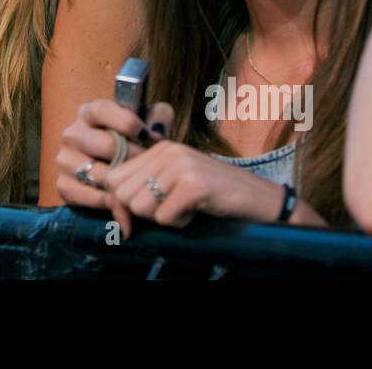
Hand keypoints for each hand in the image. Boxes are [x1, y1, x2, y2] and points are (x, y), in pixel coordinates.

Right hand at [55, 98, 166, 208]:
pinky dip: (107, 200)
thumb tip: (157, 134)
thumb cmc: (131, 142)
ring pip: (98, 173)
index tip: (146, 134)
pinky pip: (87, 195)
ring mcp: (65, 160)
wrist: (110, 172)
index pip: (102, 110)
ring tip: (139, 185)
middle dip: (132, 158)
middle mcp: (72, 134)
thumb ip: (158, 118)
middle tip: (149, 167)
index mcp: (89, 113)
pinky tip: (121, 200)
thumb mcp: (146, 123)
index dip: (126, 122)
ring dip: (122, 183)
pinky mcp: (63, 184)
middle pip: (104, 145)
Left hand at [103, 139, 284, 237]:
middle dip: (140, 214)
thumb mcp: (176, 181)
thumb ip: (146, 185)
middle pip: (123, 194)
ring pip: (141, 207)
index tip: (129, 223)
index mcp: (160, 148)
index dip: (118, 205)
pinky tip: (196, 212)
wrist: (259, 199)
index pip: (114, 177)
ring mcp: (181, 166)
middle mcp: (168, 151)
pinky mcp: (194, 185)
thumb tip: (113, 205)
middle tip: (168, 212)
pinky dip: (179, 223)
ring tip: (185, 209)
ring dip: (162, 218)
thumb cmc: (215, 195)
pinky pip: (165, 217)